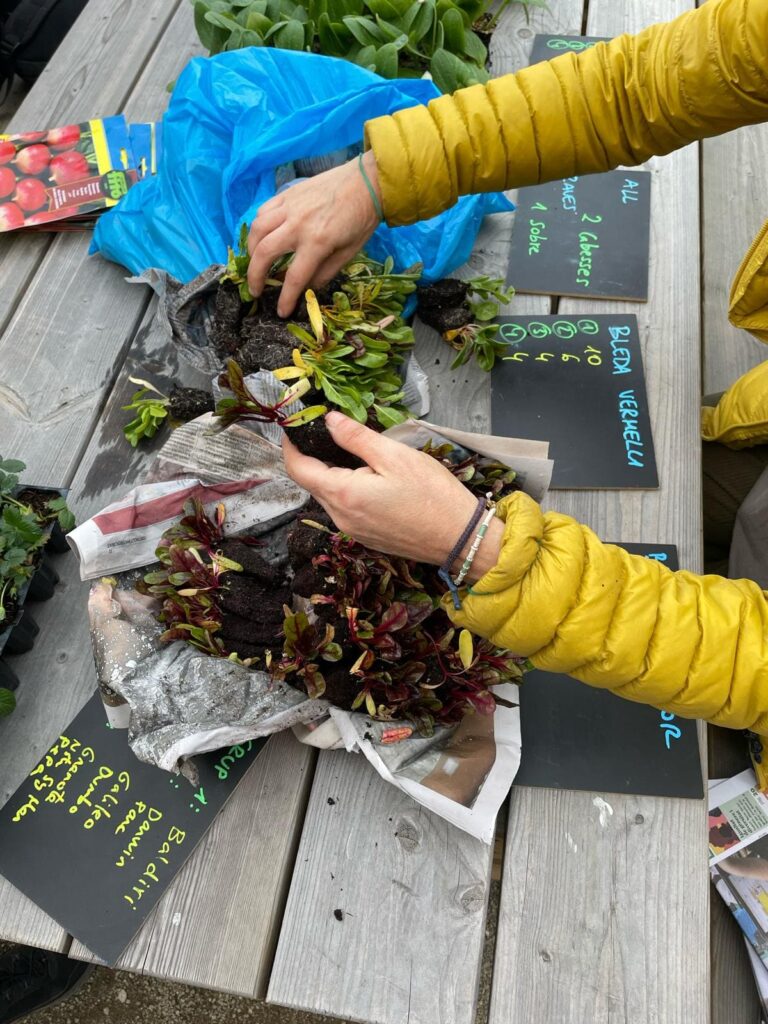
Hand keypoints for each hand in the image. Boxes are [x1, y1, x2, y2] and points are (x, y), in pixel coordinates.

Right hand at [247, 151, 381, 316]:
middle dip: (255, 276)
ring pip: (257, 230)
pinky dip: (258, 227)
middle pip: (265, 253)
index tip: (280, 312)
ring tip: (255, 263)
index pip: (294, 278)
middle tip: (255, 290)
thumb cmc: (361, 221)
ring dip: (251, 250)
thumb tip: (305, 288)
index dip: (285, 299)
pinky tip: (262, 236)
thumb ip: (324, 273)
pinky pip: (264, 211)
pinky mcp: (287, 194)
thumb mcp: (348, 253)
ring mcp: (290, 207)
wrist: (366, 183)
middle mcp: (298, 224)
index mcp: (317, 243)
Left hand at [283, 411, 504, 580]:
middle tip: (330, 432)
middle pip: (313, 483)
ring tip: (356, 453)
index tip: (295, 427)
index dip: (290, 446)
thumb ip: (356, 437)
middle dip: (315, 457)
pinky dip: (348, 491)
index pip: (298, 468)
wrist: (460, 539)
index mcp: (343, 494)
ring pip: (330, 497)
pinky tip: (371, 479)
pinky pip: (346, 510)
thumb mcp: (395, 455)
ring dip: (334, 475)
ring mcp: (353, 531)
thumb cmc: (432, 495)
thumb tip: (329, 421)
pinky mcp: (367, 538)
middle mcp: (340, 518)